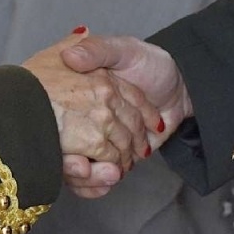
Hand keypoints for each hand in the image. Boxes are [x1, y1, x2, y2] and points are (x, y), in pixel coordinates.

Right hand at [60, 35, 191, 198]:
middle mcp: (85, 117)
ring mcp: (99, 138)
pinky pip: (99, 176)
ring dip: (88, 175)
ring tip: (94, 171)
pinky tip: (106, 179)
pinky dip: (99, 184)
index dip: (52, 130)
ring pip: (81, 166)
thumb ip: (96, 50)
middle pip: (67, 147)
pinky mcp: (114, 155)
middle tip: (78, 165)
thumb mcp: (121, 50)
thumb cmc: (149, 63)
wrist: (182, 87)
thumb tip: (69, 56)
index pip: (55, 116)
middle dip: (71, 163)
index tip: (56, 140)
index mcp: (79, 92)